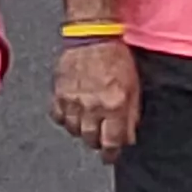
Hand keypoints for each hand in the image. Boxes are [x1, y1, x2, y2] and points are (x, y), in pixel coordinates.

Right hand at [51, 41, 140, 162]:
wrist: (92, 35)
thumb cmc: (115, 57)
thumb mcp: (134, 87)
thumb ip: (132, 115)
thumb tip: (129, 136)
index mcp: (114, 105)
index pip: (111, 143)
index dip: (111, 154)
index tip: (111, 156)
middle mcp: (92, 106)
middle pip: (91, 140)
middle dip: (97, 142)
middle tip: (101, 136)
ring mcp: (73, 101)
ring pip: (74, 130)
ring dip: (82, 130)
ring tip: (88, 121)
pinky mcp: (59, 93)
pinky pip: (58, 116)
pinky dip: (65, 118)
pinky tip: (72, 111)